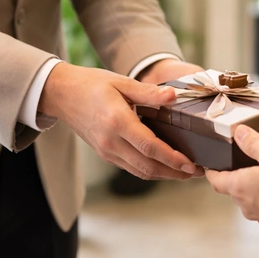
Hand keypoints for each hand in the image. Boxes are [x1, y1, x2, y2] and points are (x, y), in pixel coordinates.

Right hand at [40, 62, 198, 179]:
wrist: (61, 94)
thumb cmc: (92, 85)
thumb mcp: (121, 82)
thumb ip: (149, 92)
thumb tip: (173, 96)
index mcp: (117, 122)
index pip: (150, 147)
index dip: (173, 159)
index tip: (192, 164)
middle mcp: (110, 141)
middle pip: (148, 166)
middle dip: (175, 173)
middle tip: (197, 172)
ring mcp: (106, 150)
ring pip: (140, 171)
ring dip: (165, 175)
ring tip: (186, 173)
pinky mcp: (105, 153)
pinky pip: (131, 168)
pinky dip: (151, 171)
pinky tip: (165, 167)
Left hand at [205, 124, 258, 229]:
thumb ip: (253, 142)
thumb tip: (238, 133)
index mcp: (239, 186)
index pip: (216, 181)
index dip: (212, 173)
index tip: (211, 168)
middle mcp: (247, 205)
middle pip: (236, 191)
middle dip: (240, 180)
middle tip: (249, 168)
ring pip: (254, 202)